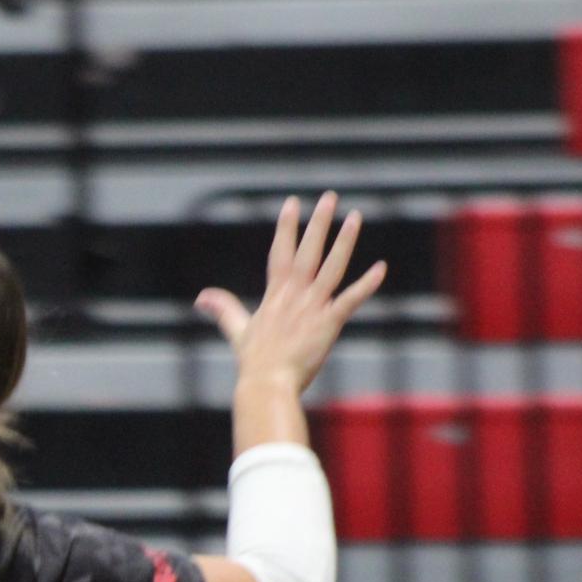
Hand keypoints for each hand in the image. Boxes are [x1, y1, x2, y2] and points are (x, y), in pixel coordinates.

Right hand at [195, 192, 386, 395]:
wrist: (266, 384)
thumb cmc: (253, 362)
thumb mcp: (237, 331)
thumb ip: (223, 309)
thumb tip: (201, 297)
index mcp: (275, 295)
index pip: (280, 252)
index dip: (286, 227)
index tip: (293, 203)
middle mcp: (294, 295)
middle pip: (308, 251)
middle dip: (319, 223)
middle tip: (330, 197)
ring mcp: (312, 307)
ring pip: (331, 267)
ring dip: (344, 242)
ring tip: (355, 217)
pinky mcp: (328, 323)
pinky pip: (350, 299)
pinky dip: (366, 284)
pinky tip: (380, 268)